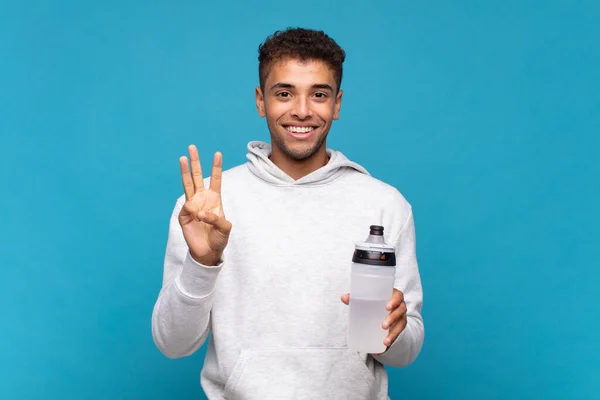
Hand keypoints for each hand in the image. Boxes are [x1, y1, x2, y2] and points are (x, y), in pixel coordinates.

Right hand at [178, 144, 231, 265]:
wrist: (208, 252)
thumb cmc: (219, 238)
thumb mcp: (225, 228)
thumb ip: (216, 219)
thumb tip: (199, 211)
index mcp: (214, 199)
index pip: (216, 179)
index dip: (216, 167)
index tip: (218, 153)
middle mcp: (202, 199)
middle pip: (198, 177)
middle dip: (196, 162)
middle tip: (192, 147)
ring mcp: (192, 205)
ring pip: (188, 185)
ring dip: (185, 171)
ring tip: (182, 158)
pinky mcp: (184, 215)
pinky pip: (188, 208)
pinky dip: (194, 211)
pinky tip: (198, 218)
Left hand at [341, 289, 406, 352]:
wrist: (386, 310)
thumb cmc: (377, 301)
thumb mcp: (369, 299)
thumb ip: (356, 298)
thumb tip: (344, 298)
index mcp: (393, 296)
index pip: (398, 296)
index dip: (395, 301)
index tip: (387, 307)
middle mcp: (400, 306)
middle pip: (400, 310)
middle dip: (392, 319)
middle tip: (383, 326)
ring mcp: (401, 316)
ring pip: (401, 324)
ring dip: (394, 333)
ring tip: (385, 341)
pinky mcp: (400, 327)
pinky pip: (398, 334)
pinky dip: (391, 341)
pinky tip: (384, 348)